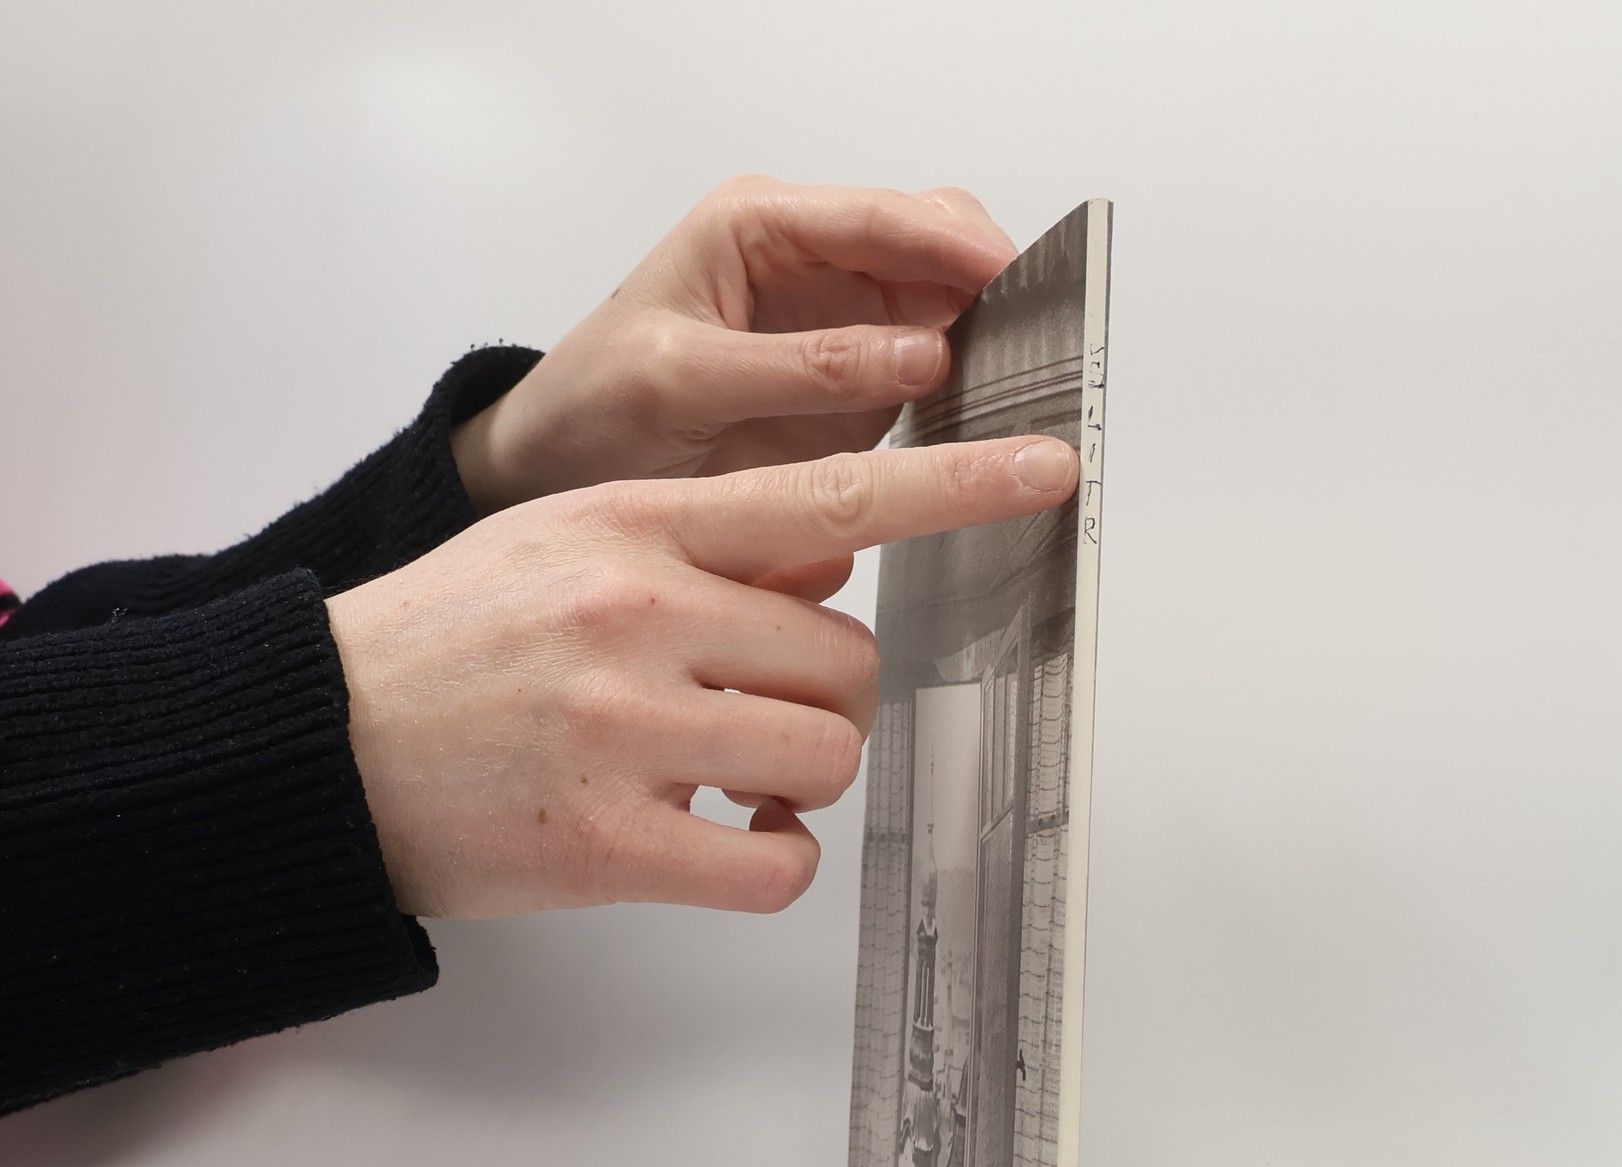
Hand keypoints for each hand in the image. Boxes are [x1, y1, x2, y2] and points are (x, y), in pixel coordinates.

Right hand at [327, 436, 1077, 918]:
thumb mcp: (566, 544)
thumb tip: (831, 559)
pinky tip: (724, 847)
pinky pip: (776, 867)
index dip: (957, 488)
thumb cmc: (449, 640)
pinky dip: (774, 866)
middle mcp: (641, 616)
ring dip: (798, 782)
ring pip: (823, 758)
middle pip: (845, 662)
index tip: (1052, 472)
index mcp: (636, 527)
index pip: (833, 493)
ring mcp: (626, 732)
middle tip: (755, 718)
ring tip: (725, 785)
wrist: (315, 743)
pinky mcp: (609, 844)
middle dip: (823, 700)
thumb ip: (702, 544)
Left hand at [450, 177, 1016, 511]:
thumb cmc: (595, 406)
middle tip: (1037, 339)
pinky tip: (990, 419)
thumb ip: (803, 368)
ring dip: (988, 337)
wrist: (557, 468)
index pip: (883, 215)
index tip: (1018, 284)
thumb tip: (921, 357)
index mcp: (760, 225)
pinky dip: (968, 390)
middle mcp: (809, 262)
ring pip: (944, 306)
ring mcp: (837, 324)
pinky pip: (931, 372)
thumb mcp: (684, 382)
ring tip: (1028, 382)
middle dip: (989, 283)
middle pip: (932, 245)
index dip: (959, 248)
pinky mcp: (852, 387)